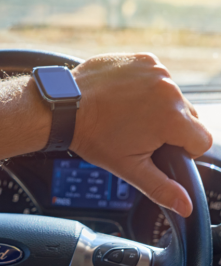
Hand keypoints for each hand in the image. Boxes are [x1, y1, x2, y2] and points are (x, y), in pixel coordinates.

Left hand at [70, 53, 212, 216]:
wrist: (64, 106)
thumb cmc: (92, 135)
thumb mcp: (128, 167)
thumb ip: (161, 188)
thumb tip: (186, 206)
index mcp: (172, 119)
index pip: (202, 140)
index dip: (183, 150)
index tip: (160, 148)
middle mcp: (169, 89)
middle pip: (188, 117)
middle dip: (170, 128)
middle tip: (139, 132)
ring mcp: (155, 70)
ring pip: (172, 96)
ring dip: (158, 106)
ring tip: (128, 114)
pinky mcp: (142, 59)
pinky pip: (156, 77)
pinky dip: (146, 87)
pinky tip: (125, 97)